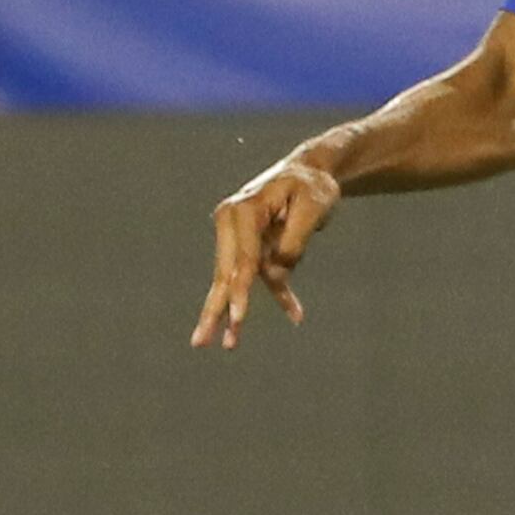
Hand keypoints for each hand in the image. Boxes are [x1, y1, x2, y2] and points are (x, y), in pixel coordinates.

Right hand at [194, 156, 341, 347]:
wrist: (310, 170)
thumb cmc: (312, 186)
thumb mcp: (313, 207)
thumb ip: (294, 241)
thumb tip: (276, 275)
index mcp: (243, 211)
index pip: (241, 260)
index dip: (240, 292)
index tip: (237, 318)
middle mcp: (232, 223)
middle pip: (226, 274)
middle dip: (217, 310)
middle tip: (201, 342)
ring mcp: (239, 235)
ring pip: (235, 280)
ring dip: (235, 312)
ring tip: (228, 344)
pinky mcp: (252, 245)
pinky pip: (261, 274)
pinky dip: (279, 293)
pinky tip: (295, 313)